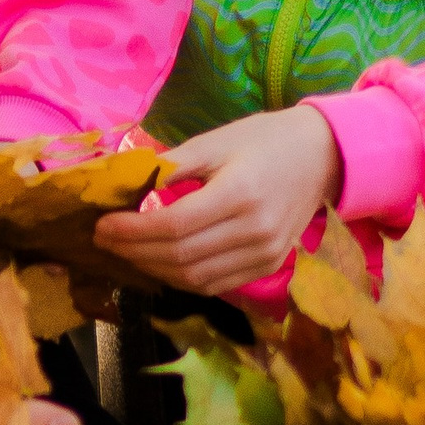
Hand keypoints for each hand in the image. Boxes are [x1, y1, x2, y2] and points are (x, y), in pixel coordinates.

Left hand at [93, 105, 340, 294]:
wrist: (322, 155)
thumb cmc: (264, 140)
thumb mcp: (215, 141)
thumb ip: (171, 166)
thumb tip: (127, 185)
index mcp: (239, 194)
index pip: (173, 226)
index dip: (131, 231)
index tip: (102, 225)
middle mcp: (254, 231)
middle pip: (180, 256)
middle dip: (134, 251)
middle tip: (105, 240)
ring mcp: (264, 254)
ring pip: (195, 278)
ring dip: (154, 269)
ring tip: (127, 251)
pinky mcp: (269, 265)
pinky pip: (216, 284)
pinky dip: (182, 278)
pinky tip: (161, 262)